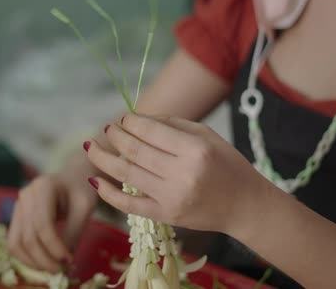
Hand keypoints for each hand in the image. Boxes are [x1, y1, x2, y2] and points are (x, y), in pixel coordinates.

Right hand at [7, 175, 96, 271]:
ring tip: (51, 269)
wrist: (73, 177)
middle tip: (61, 270)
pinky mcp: (17, 217)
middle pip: (28, 236)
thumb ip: (73, 232)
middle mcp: (25, 195)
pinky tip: (43, 262)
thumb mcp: (84, 208)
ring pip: (16, 242)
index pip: (43, 224)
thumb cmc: (81, 190)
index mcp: (43, 187)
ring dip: (32, 262)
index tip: (69, 260)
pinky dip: (26, 257)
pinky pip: (15, 242)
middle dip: (44, 258)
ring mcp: (18, 205)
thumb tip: (62, 261)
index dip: (54, 246)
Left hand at [84, 114, 269, 235]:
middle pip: (135, 151)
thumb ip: (172, 124)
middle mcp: (182, 173)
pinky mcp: (166, 216)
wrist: (245, 206)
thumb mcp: (208, 135)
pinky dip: (108, 193)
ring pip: (127, 174)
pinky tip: (95, 180)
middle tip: (107, 130)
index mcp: (195, 149)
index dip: (130, 123)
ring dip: (104, 159)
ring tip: (91, 147)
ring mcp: (172, 198)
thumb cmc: (228, 164)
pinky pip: (129, 205)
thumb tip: (136, 119)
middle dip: (115, 137)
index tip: (123, 119)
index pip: (150, 131)